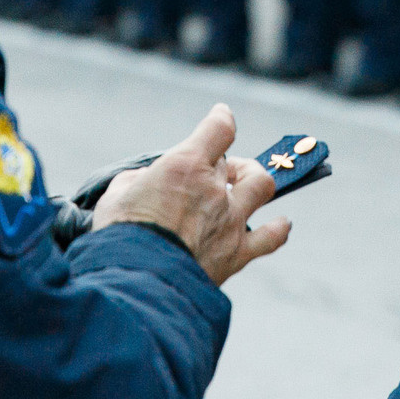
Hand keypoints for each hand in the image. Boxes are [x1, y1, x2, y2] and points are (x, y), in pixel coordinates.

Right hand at [94, 104, 290, 284]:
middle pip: (233, 162)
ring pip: (262, 186)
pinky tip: (282, 224)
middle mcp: (214, 188)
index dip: (221, 118)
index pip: (218, 129)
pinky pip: (270, 237)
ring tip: (245, 186)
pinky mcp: (236, 252)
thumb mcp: (117, 195)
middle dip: (224, 164)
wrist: (138, 283)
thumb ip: (137, 181)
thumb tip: (146, 181)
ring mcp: (230, 220)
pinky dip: (278, 228)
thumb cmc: (120, 235)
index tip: (221, 115)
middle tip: (213, 173)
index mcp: (185, 166)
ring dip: (255, 181)